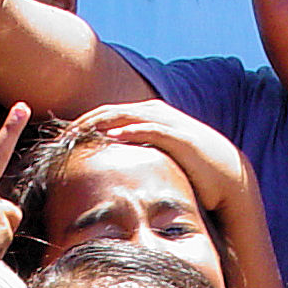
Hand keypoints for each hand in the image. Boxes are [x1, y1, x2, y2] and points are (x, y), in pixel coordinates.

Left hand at [74, 100, 252, 214]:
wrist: (228, 176)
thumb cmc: (191, 169)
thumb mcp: (157, 159)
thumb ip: (135, 158)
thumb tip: (109, 171)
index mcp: (147, 116)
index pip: (107, 115)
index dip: (82, 124)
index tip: (61, 139)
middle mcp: (154, 113)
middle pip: (109, 112)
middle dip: (82, 123)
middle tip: (59, 137)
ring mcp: (167, 122)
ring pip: (124, 116)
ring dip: (98, 123)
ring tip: (75, 134)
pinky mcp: (178, 136)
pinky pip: (149, 129)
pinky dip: (129, 130)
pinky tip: (111, 137)